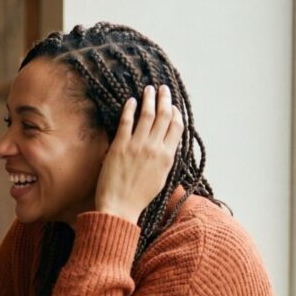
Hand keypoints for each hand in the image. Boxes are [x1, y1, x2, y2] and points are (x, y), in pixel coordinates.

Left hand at [95, 85, 183, 223]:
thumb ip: (165, 159)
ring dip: (149, 99)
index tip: (173, 105)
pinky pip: (126, 121)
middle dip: (165, 99)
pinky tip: (131, 101)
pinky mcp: (120, 145)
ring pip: (147, 115)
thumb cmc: (139, 196)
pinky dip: (130, 108)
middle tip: (163, 88)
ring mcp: (138, 145)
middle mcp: (155, 148)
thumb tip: (167, 146)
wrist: (119, 206)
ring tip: (149, 89)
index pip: (177, 127)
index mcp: (167, 157)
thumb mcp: (161, 178)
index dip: (176, 113)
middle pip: (164, 116)